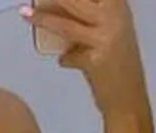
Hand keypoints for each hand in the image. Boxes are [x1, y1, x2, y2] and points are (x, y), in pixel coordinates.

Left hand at [23, 0, 147, 116]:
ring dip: (43, 19)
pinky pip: (70, 56)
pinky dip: (65, 58)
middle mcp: (115, 18)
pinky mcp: (95, 61)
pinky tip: (65, 60)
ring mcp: (106, 39)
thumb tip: (59, 6)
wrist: (129, 99)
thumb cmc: (120, 65)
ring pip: (67, 25)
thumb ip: (93, 16)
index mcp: (119, 6)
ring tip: (26, 13)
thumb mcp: (113, 31)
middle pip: (75, 0)